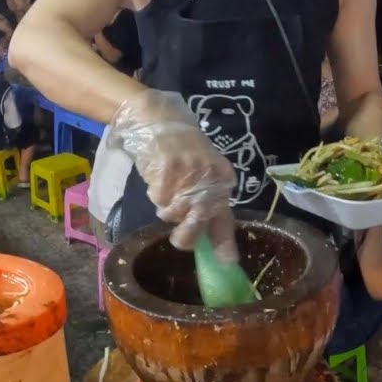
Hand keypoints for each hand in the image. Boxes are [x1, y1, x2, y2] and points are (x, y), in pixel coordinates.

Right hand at [108, 90, 238, 261]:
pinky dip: (153, 193)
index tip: (228, 263)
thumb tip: (219, 247)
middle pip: (197, 223)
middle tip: (177, 238)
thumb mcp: (203, 173)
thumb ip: (208, 204)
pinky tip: (157, 177)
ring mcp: (190, 172)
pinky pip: (157, 199)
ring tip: (165, 188)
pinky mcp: (168, 169)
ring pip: (172, 213)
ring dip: (165, 207)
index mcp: (223, 179)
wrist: (158, 118)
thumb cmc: (181, 150)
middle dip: (185, 236)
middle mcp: (210, 177)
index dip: (224, 242)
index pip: (225, 217)